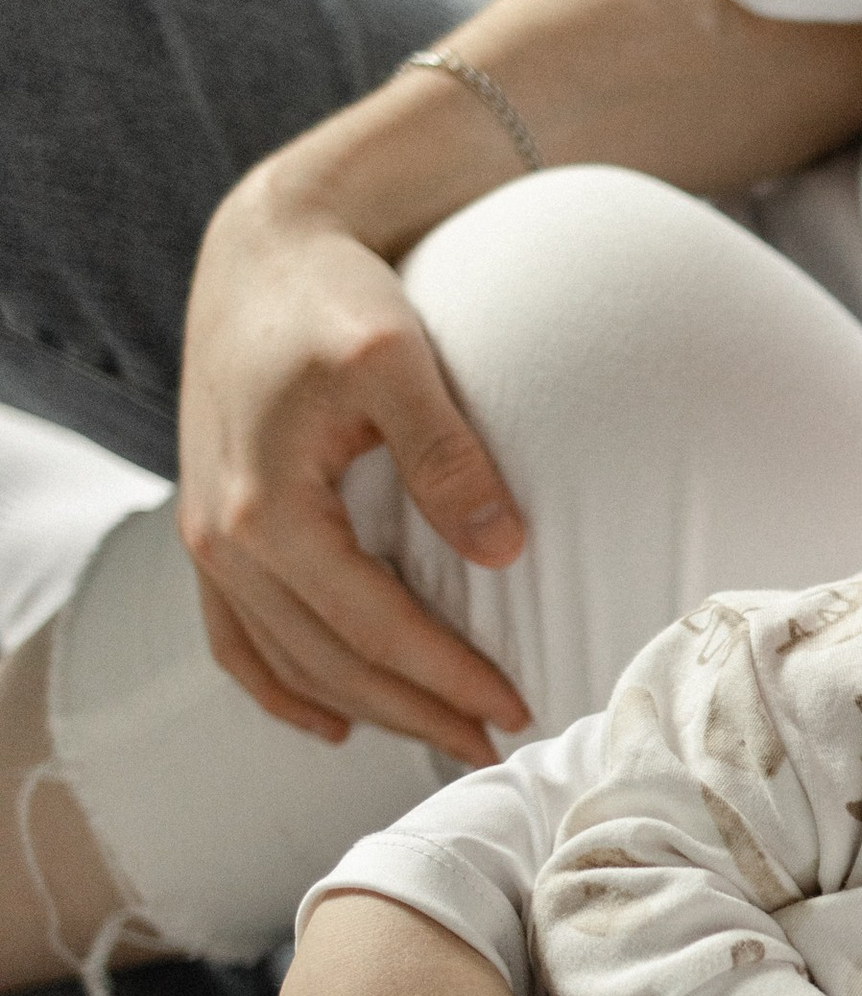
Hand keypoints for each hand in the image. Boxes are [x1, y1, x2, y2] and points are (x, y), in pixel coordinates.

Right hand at [179, 152, 532, 759]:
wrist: (267, 250)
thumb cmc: (336, 295)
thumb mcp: (398, 358)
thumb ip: (447, 455)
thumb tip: (503, 552)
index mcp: (268, 510)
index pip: (372, 627)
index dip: (445, 677)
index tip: (516, 706)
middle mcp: (225, 539)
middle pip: (331, 663)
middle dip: (416, 712)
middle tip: (497, 745)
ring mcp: (210, 541)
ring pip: (288, 662)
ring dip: (365, 709)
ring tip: (442, 736)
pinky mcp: (214, 530)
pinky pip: (237, 639)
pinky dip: (283, 688)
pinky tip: (332, 719)